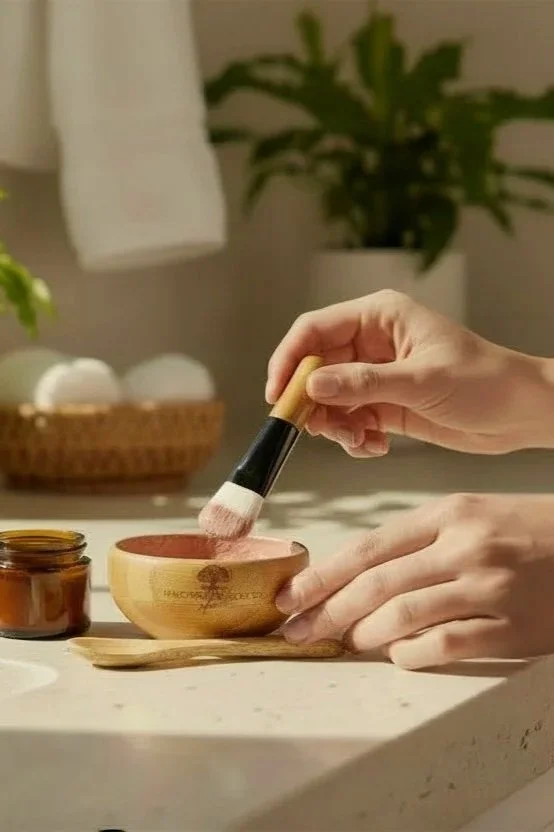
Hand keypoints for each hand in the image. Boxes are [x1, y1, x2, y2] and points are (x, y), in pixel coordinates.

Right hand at [266, 290, 553, 454]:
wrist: (521, 414)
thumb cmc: (484, 381)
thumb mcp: (421, 381)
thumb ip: (364, 384)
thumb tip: (312, 387)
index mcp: (379, 318)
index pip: (314, 330)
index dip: (289, 361)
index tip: (279, 395)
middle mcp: (372, 343)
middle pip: (315, 369)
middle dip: (313, 403)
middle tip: (320, 430)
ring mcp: (376, 375)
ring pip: (329, 400)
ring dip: (336, 425)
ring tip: (360, 440)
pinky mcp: (384, 404)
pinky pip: (349, 420)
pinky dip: (354, 437)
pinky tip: (377, 445)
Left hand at [276, 493, 553, 668]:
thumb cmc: (524, 531)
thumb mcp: (470, 515)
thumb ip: (417, 542)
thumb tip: (357, 576)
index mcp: (448, 513)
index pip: (369, 546)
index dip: (322, 575)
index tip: (290, 596)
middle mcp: (465, 546)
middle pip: (377, 583)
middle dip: (327, 611)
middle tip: (298, 631)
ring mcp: (490, 586)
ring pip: (404, 615)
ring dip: (365, 635)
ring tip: (349, 642)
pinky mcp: (514, 627)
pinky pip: (447, 645)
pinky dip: (412, 655)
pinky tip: (401, 654)